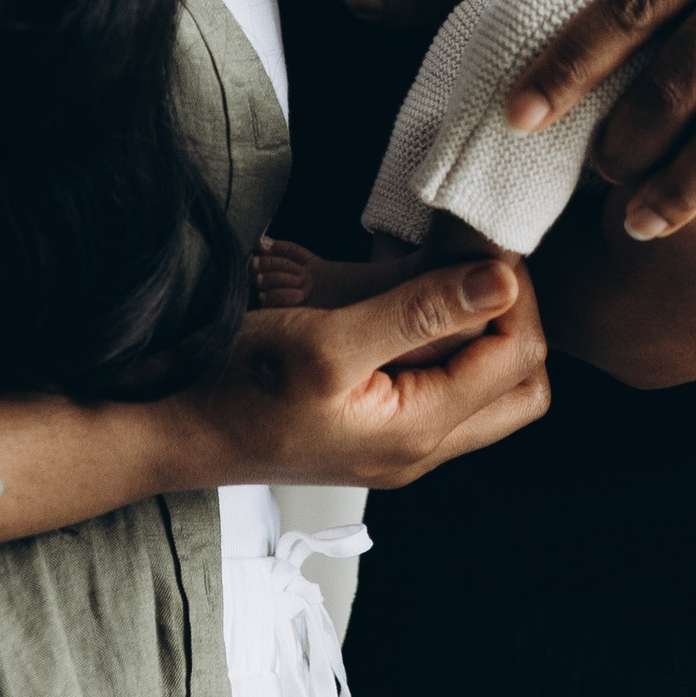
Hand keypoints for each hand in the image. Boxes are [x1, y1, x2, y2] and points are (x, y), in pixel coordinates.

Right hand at [179, 262, 549, 485]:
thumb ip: (419, 312)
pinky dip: (444, 347)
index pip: (519, 358)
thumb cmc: (237, 388)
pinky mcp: (379, 432)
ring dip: (480, 333)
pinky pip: (444, 392)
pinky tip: (408, 308)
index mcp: (419, 431)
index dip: (515, 295)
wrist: (175, 429)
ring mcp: (401, 446)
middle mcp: (421, 449)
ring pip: (486, 390)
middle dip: (515, 319)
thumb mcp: (327, 340)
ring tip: (439, 282)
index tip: (482, 246)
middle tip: (474, 267)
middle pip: (520, 386)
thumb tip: (501, 283)